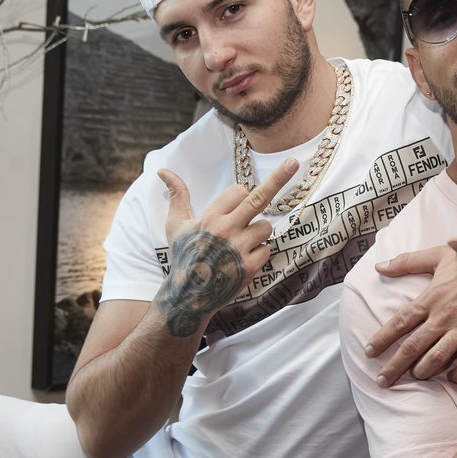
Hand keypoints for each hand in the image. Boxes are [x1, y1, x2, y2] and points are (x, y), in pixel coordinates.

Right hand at [154, 160, 297, 336]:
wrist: (189, 295)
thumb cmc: (183, 256)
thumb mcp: (176, 225)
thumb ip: (177, 195)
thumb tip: (162, 170)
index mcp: (210, 217)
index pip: (239, 191)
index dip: (240, 196)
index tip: (234, 207)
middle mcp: (226, 230)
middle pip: (258, 198)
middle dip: (278, 178)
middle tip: (293, 162)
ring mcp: (239, 248)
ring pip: (265, 227)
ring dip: (258, 232)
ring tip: (239, 244)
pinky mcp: (250, 267)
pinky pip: (267, 249)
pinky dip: (258, 253)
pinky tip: (242, 260)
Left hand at [368, 245, 456, 386]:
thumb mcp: (438, 255)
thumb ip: (407, 261)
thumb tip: (379, 266)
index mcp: (431, 298)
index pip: (400, 322)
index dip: (382, 339)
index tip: (369, 352)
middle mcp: (444, 317)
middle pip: (412, 347)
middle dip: (394, 367)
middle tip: (381, 380)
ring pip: (437, 360)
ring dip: (422, 372)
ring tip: (415, 377)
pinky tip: (451, 378)